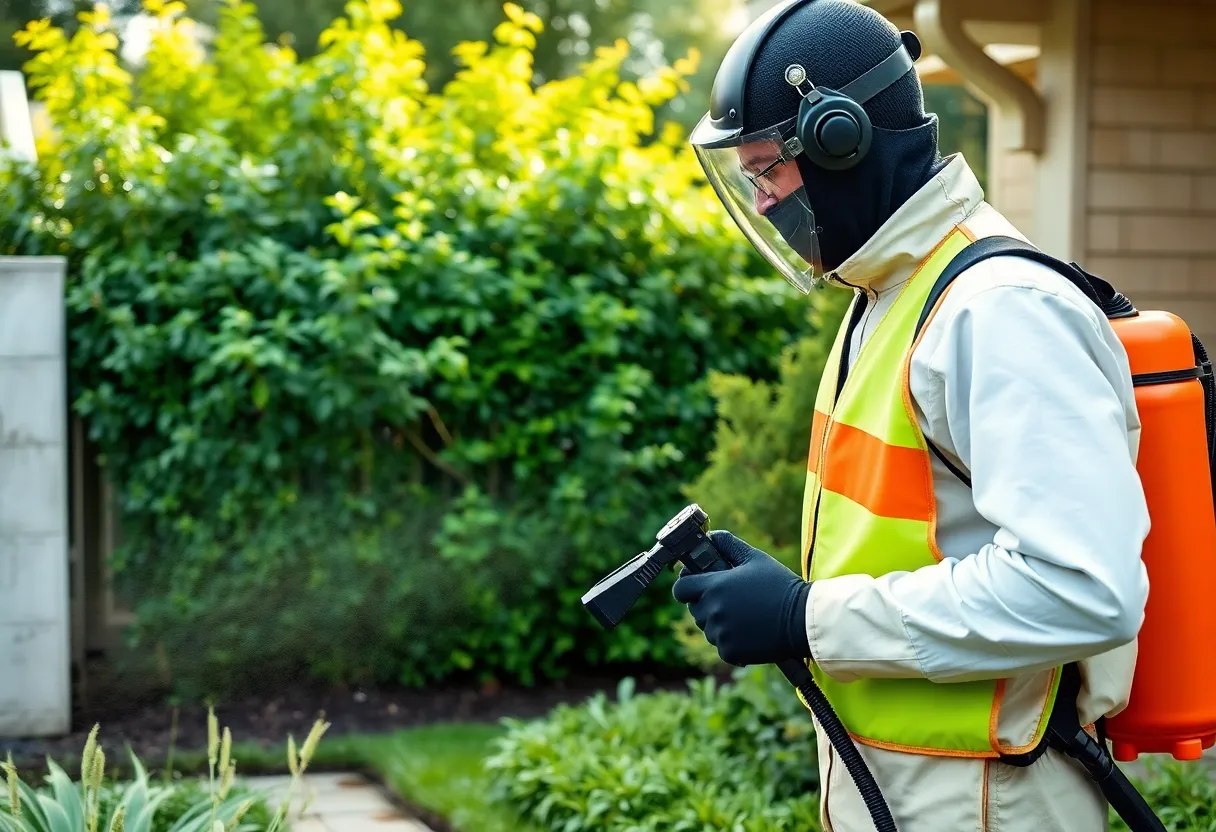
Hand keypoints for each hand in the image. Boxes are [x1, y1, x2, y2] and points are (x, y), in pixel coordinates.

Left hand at [672, 530, 811, 666]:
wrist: (802, 619)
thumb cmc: (780, 586)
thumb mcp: (755, 558)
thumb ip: (729, 544)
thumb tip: (711, 536)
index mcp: (715, 586)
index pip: (680, 589)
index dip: (686, 586)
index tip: (696, 585)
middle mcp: (713, 611)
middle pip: (694, 609)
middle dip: (706, 603)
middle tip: (730, 600)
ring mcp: (720, 633)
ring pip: (708, 628)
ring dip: (719, 623)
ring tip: (744, 615)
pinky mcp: (730, 652)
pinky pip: (721, 645)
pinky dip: (731, 641)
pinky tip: (749, 631)